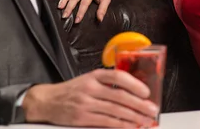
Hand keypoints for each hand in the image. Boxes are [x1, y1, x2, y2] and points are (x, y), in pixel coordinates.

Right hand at [23, 69, 158, 127]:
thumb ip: (107, 83)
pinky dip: (121, 125)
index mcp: (94, 76)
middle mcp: (90, 88)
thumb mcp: (88, 80)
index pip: (117, 76)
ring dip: (133, 117)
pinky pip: (106, 122)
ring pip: (115, 111)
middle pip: (120, 96)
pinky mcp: (82, 118)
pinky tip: (130, 126)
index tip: (146, 91)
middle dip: (139, 104)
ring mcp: (85, 104)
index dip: (134, 84)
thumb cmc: (72, 90)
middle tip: (152, 109)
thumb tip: (132, 91)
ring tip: (145, 120)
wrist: (47, 101)